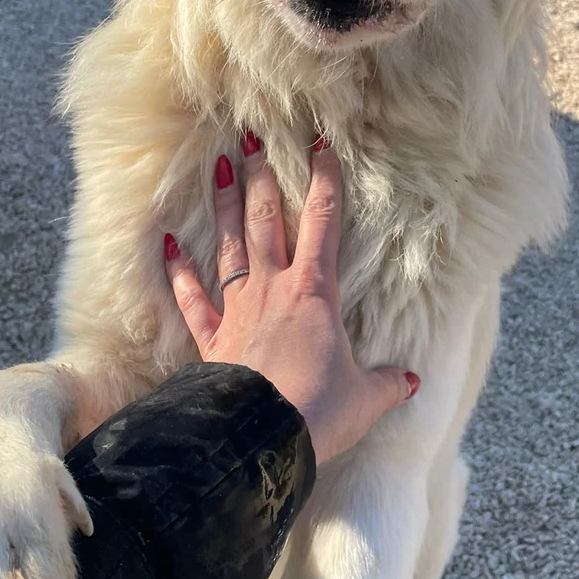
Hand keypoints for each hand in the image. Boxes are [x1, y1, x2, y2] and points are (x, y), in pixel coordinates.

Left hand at [165, 137, 417, 463]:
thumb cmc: (319, 412)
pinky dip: (179, 270)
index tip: (319, 142)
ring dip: (224, 205)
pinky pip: (193, 298)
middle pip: (266, 220)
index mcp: (315, 292)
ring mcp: (239, 311)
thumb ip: (386, 384)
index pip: (324, 221)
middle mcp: (273, 289)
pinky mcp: (213, 341)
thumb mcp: (366, 398)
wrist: (261, 439)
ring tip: (217, 167)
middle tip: (252, 138)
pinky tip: (169, 244)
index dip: (324, 178)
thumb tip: (409, 382)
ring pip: (230, 245)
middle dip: (261, 176)